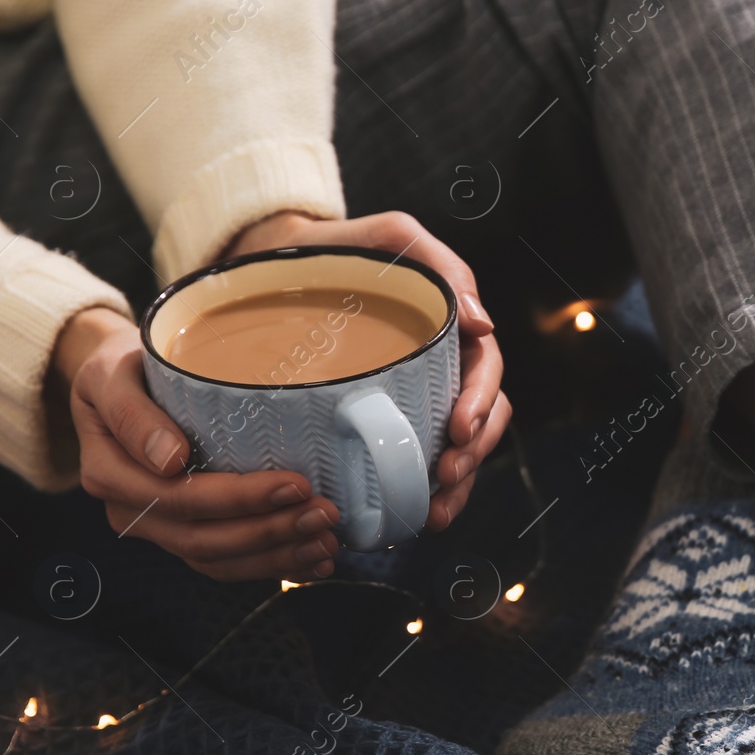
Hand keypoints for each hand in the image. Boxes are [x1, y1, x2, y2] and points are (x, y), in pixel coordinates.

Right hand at [54, 306, 342, 581]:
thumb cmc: (122, 368)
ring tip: (327, 543)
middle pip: (202, 538)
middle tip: (325, 514)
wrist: (117, 381)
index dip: (240, 499)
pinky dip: (270, 566)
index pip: (179, 497)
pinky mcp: (183, 534)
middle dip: (270, 532)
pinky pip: (225, 564)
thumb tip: (170, 461)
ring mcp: (157, 528)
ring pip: (216, 560)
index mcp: (109, 472)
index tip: (296, 484)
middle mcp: (129, 509)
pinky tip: (311, 564)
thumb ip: (131, 413)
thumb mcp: (112, 373)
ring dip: (276, 556)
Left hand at [225, 210, 508, 528]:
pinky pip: (412, 461)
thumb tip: (483, 325)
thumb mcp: (390, 239)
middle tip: (444, 479)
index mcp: (449, 330)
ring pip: (454, 449)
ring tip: (432, 514)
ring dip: (456, 485)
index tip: (459, 431)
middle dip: (472, 456)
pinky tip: (409, 515)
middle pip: (479, 419)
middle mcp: (438, 367)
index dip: (482, 404)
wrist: (269, 265)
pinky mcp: (379, 419)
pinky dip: (420, 492)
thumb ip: (440, 264)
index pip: (485, 370)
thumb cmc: (333, 248)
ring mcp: (412, 395)